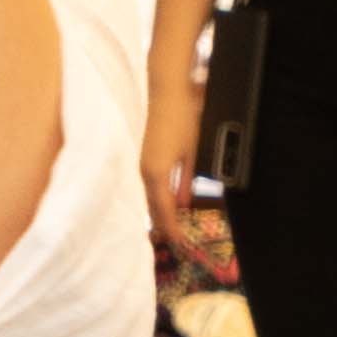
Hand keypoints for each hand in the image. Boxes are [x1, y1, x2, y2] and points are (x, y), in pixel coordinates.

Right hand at [143, 86, 204, 254]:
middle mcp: (145, 171)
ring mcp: (143, 164)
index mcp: (156, 173)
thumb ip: (187, 180)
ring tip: (169, 228)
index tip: (179, 243)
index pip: (163, 209)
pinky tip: (166, 204)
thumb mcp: (193, 153)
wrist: (168, 93)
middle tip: (174, 242)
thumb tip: (183, 203)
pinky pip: (150, 185)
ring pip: (150, 196)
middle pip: (153, 206)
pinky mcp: (146, 157)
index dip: (171, 228)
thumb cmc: (183, 120)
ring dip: (159, 212)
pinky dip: (158, 198)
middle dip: (163, 224)